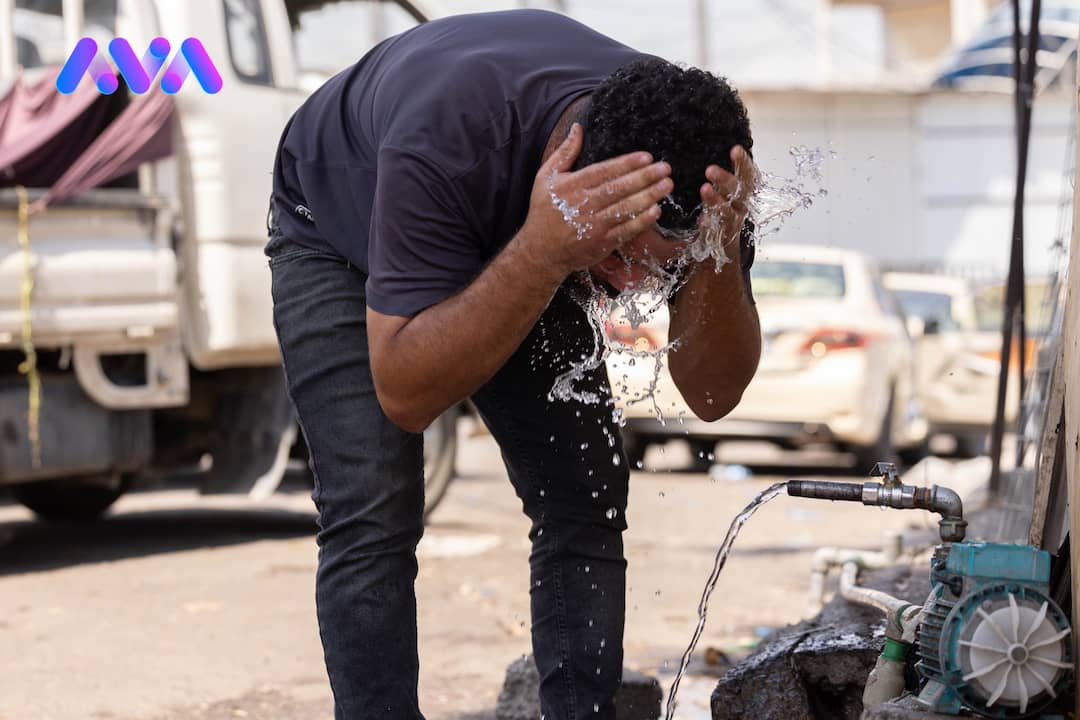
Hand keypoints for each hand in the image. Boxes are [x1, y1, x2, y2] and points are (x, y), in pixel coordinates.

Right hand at [518, 123, 672, 279]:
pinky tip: (656, 210)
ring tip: (666, 185)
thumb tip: (578, 127)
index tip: (647, 157)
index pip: (603, 172)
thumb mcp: (546, 178)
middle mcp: (583, 205)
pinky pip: (625, 230)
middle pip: (618, 189)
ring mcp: (593, 226)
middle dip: (644, 177)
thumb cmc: (545, 211)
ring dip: (648, 196)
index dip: (626, 164)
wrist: (541, 251)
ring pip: (625, 209)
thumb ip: (564, 153)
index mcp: (571, 186)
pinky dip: (642, 221)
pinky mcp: (601, 244)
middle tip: (665, 168)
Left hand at [698, 145, 754, 257]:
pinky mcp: (722, 237)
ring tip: (704, 189)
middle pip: (739, 191)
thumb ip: (721, 181)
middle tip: (709, 170)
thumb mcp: (723, 195)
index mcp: (743, 193)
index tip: (735, 149)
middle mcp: (741, 207)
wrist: (720, 250)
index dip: (743, 163)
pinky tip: (702, 220)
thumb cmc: (720, 214)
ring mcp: (733, 223)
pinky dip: (710, 223)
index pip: (747, 175)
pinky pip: (718, 229)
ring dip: (716, 200)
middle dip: (726, 179)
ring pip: (728, 210)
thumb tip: (716, 154)